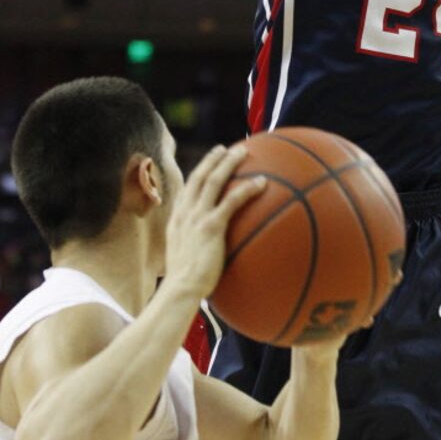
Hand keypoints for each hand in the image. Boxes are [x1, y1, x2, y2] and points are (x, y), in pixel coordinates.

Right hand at [165, 144, 264, 300]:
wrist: (180, 289)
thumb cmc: (185, 283)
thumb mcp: (184, 258)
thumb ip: (195, 248)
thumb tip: (210, 252)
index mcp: (177, 219)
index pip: (188, 188)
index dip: (199, 172)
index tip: (210, 162)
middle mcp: (185, 213)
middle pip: (200, 176)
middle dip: (213, 159)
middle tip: (227, 149)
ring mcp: (196, 217)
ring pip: (214, 180)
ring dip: (229, 163)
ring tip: (244, 152)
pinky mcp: (211, 226)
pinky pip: (232, 201)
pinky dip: (247, 189)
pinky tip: (263, 183)